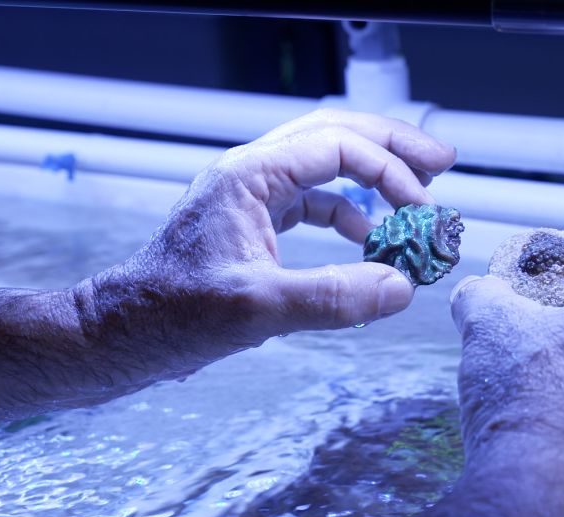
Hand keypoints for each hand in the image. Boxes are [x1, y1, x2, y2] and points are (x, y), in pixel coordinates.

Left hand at [75, 109, 455, 384]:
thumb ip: (333, 298)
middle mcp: (251, 175)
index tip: (422, 209)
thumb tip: (401, 288)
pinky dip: (348, 210)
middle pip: (334, 134)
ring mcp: (250, 197)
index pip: (337, 146)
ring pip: (324, 163)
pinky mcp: (251, 224)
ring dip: (373, 174)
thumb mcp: (258, 309)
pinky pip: (311, 200)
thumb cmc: (171, 316)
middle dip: (391, 145)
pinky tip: (368, 237)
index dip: (389, 171)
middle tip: (441, 161)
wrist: (122, 335)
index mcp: (249, 176)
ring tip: (415, 195)